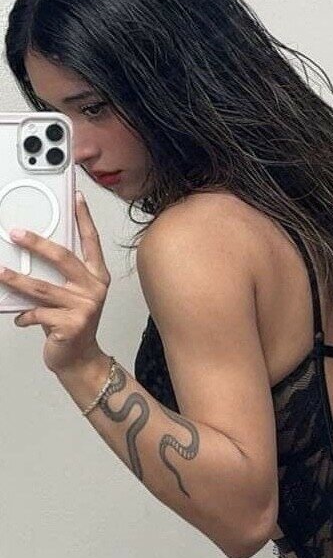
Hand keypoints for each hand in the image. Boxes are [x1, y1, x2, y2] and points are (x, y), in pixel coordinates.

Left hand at [0, 191, 110, 374]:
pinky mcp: (71, 326)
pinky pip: (37, 313)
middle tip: (16, 234)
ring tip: (0, 272)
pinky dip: (24, 315)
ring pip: (42, 288)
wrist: (80, 359)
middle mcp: (94, 289)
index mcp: (97, 277)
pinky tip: (20, 318)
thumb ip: (59, 277)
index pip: (90, 242)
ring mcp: (84, 308)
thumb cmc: (72, 324)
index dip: (84, 219)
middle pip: (63, 258)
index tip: (76, 198)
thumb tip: (29, 257)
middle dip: (37, 244)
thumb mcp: (71, 296)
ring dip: (16, 279)